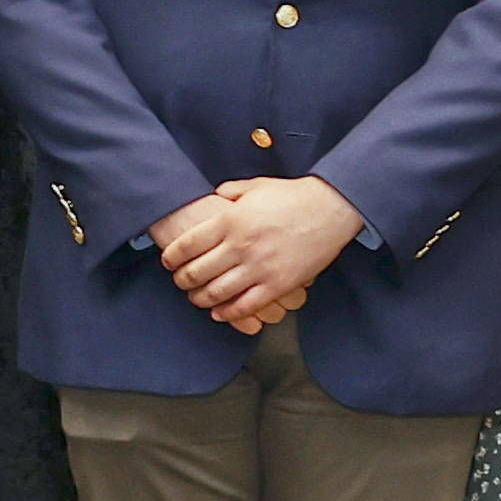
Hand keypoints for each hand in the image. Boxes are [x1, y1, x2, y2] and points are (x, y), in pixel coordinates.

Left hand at [155, 174, 360, 329]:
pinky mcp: (277, 284)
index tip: (168, 261)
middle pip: (197, 272)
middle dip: (182, 280)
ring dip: (200, 299)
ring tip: (196, 297)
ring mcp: (259, 267)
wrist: (331, 209)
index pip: (187, 245)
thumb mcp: (255, 187)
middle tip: (179, 281)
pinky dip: (227, 313)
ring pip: (217, 293)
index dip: (172, 257)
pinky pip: (245, 306)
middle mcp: (240, 246)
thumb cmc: (293, 196)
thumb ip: (229, 193)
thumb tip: (213, 197)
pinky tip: (219, 312)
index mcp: (230, 220)